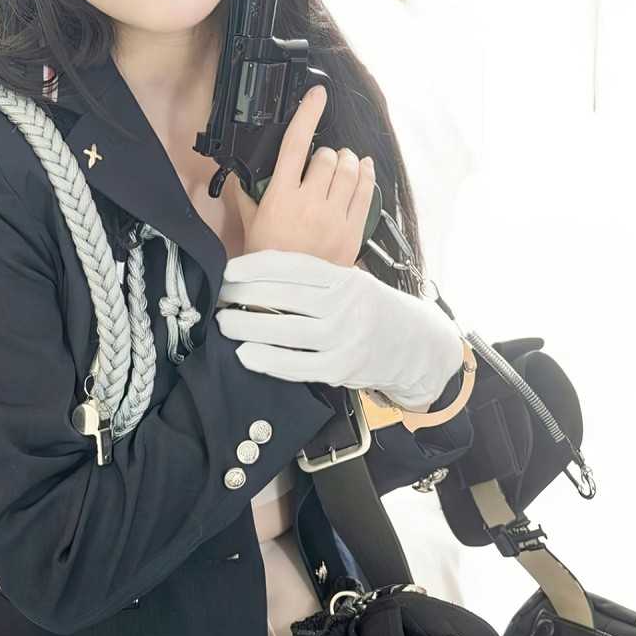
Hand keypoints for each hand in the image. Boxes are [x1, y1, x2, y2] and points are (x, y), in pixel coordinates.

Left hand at [216, 250, 464, 408]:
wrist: (418, 346)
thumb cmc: (372, 311)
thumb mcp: (351, 283)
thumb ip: (316, 279)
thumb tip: (259, 272)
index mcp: (344, 278)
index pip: (293, 266)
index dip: (255, 266)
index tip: (228, 270)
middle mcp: (345, 304)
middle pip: (283, 295)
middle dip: (243, 294)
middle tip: (217, 296)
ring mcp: (344, 338)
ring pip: (285, 330)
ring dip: (247, 325)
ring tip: (223, 322)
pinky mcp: (342, 369)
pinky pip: (296, 365)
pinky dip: (267, 360)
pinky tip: (245, 353)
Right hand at [226, 84, 374, 268]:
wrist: (288, 298)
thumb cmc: (267, 263)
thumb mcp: (250, 226)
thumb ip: (246, 197)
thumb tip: (238, 178)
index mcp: (282, 196)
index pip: (296, 144)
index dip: (308, 114)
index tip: (317, 95)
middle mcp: (310, 201)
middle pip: (328, 156)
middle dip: (326, 153)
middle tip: (322, 161)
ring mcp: (334, 215)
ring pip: (350, 170)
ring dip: (348, 161)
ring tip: (343, 163)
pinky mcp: (352, 230)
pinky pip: (366, 192)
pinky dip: (367, 175)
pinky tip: (363, 169)